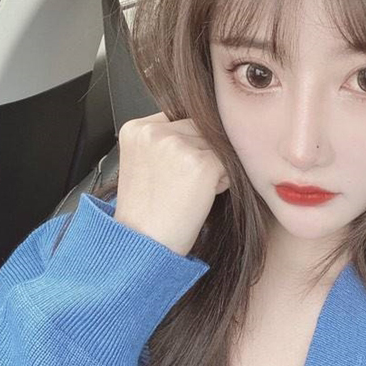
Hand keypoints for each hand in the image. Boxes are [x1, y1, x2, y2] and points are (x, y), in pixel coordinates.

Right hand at [113, 111, 229, 256]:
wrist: (143, 246)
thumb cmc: (146, 213)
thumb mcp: (144, 164)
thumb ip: (165, 140)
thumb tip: (206, 124)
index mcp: (136, 129)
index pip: (179, 120)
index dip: (186, 145)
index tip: (175, 172)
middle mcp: (154, 131)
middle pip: (200, 127)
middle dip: (201, 153)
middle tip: (182, 186)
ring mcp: (177, 145)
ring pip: (216, 144)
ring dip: (214, 166)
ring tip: (189, 193)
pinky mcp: (201, 163)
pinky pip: (229, 164)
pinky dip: (223, 182)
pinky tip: (201, 198)